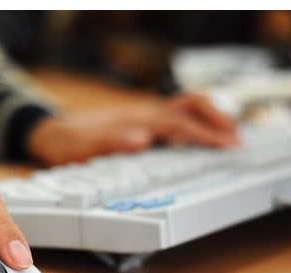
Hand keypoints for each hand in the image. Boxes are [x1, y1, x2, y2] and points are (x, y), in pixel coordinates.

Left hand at [27, 93, 238, 165]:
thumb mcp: (83, 148)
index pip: (179, 122)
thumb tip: (143, 139)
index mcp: (135, 120)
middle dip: (217, 119)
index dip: (206, 134)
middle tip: (237, 140)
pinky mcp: (140, 121)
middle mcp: (143, 114)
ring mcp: (142, 115)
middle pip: (189, 105)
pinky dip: (194, 122)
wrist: (52, 133)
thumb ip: (111, 141)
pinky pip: (175, 115)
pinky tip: (198, 137)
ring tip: (228, 137)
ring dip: (209, 118)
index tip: (228, 146)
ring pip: (185, 107)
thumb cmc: (68, 143)